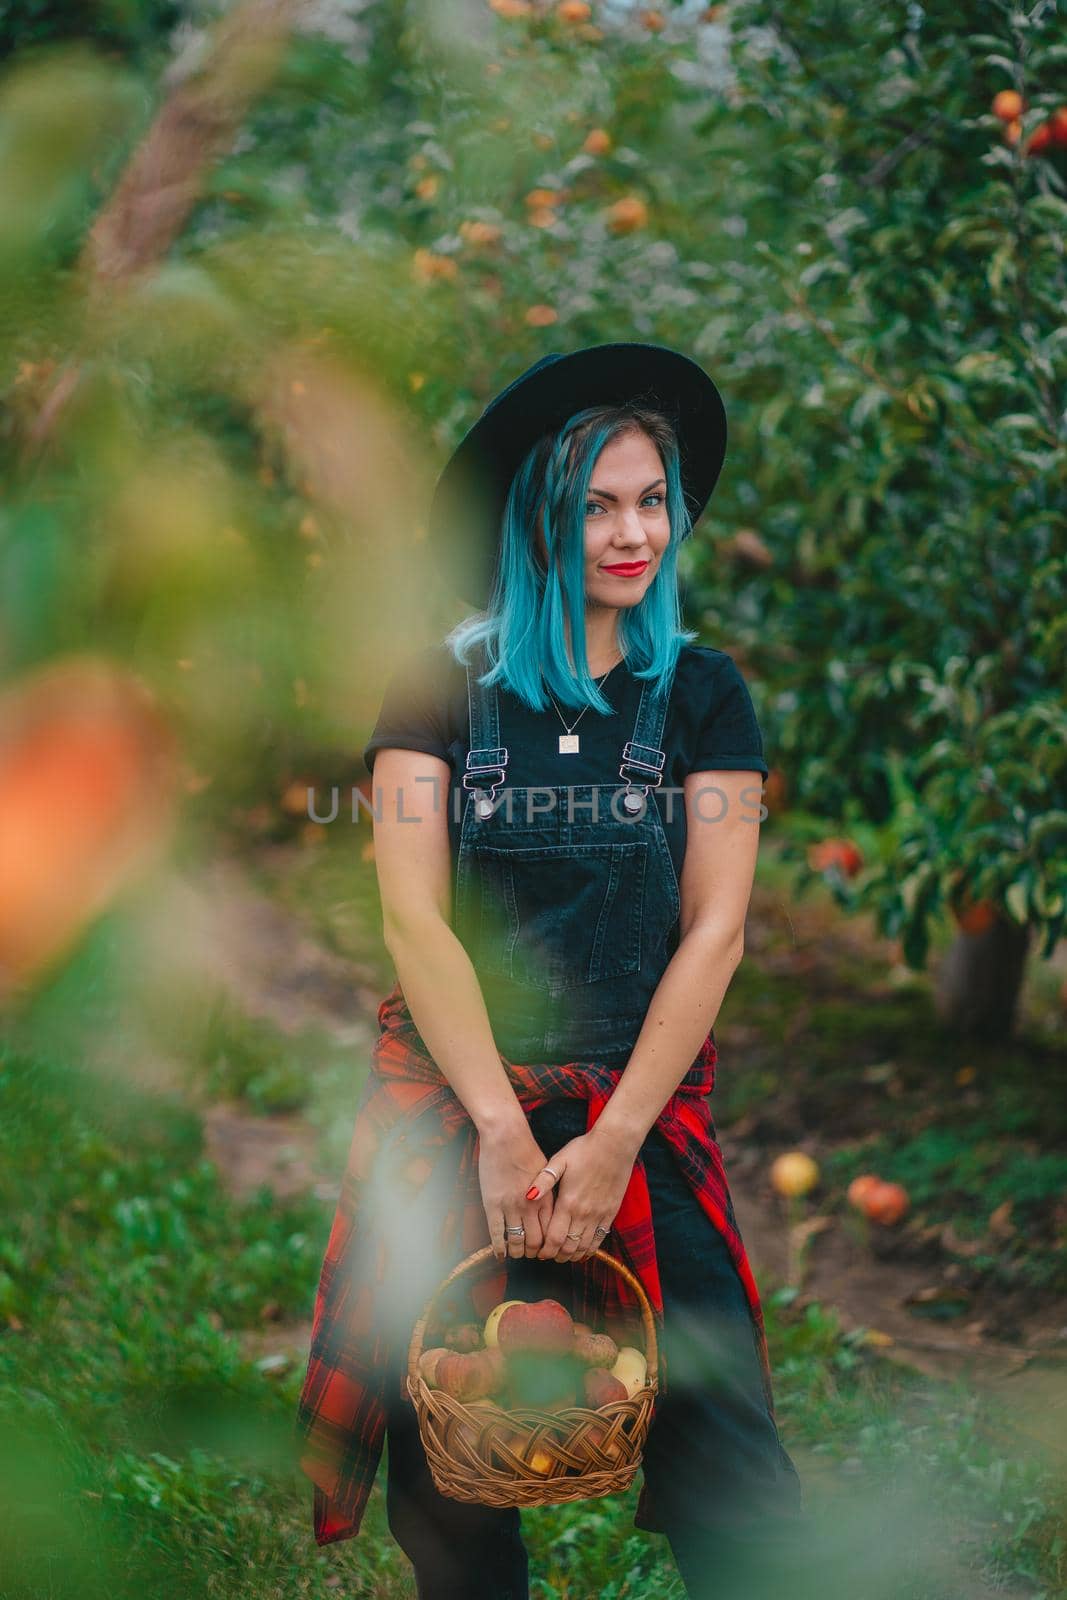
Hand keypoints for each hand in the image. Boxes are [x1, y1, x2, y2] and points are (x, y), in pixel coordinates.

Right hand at [477, 1122, 555, 1260]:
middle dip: (533, 1252)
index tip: (545, 1248)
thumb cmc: (527, 1150)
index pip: (551, 1233)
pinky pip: (496, 1234)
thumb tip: (553, 1213)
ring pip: (516, 1242)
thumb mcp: (547, 1173)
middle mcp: (530, 1206)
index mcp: (546, 1199)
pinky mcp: (492, 1204)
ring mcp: (510, 1207)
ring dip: (517, 1252)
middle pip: (535, 1242)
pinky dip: (499, 1248)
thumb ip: (550, 1195)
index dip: (548, 1245)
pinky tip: (500, 1253)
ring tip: (516, 1252)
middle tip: (530, 1253)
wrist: (506, 1136)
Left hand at [525, 1125, 637, 1261]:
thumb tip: (528, 1195)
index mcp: (568, 1202)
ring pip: (584, 1247)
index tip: (538, 1252)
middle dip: (556, 1255)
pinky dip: (590, 1249)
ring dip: (572, 1255)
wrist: (615, 1144)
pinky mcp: (611, 1213)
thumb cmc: (584, 1150)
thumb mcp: (559, 1160)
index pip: (553, 1238)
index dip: (545, 1250)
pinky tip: (583, 1250)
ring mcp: (599, 1215)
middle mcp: (584, 1213)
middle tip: (548, 1255)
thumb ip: (543, 1180)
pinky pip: (600, 1240)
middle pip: (568, 1247)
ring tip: (563, 1255)